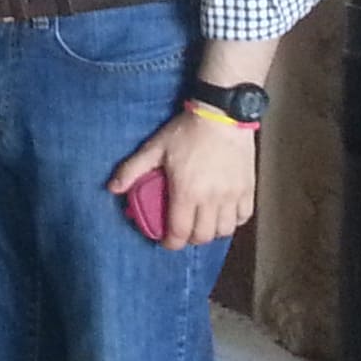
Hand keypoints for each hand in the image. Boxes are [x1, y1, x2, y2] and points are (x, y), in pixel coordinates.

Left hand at [110, 108, 257, 249]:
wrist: (222, 116)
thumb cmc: (186, 132)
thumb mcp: (153, 148)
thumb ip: (132, 170)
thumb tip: (112, 188)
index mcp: (187, 192)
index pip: (180, 231)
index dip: (171, 243)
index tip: (165, 242)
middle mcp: (212, 199)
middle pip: (203, 236)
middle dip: (190, 240)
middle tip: (181, 233)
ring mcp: (232, 195)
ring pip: (225, 230)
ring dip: (212, 233)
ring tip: (201, 225)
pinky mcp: (248, 188)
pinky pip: (243, 216)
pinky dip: (232, 222)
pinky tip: (223, 215)